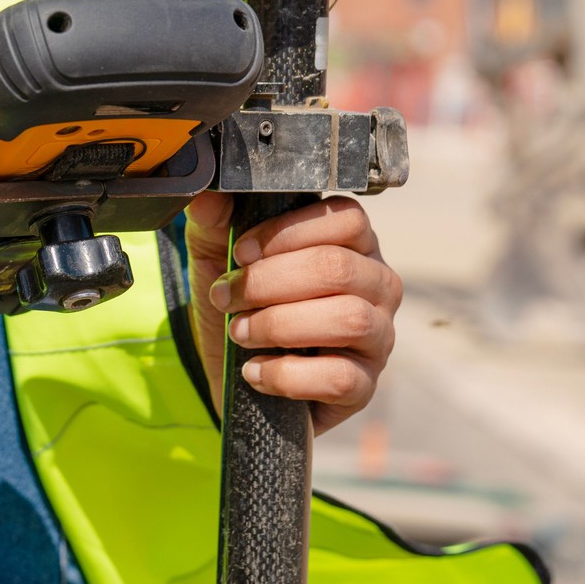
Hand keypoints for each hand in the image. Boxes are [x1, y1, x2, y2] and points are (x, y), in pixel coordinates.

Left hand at [184, 193, 400, 434]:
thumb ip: (214, 221)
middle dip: (269, 282)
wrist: (232, 370)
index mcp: (352, 243)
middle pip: (337, 268)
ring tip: (239, 332)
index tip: (240, 252)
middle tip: (228, 297)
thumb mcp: (218, 256)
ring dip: (278, 325)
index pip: (345, 219)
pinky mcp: (364, 385)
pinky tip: (256, 371)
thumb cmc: (242, 303)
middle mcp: (376, 285)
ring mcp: (377, 336)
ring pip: (347, 319)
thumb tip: (208, 198)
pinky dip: (286, 374)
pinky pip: (339, 378)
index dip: (287, 232)